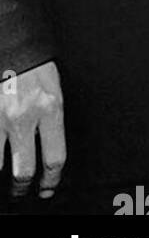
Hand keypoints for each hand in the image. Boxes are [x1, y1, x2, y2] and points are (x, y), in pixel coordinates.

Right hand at [1, 61, 65, 199]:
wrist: (14, 47)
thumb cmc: (36, 67)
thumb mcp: (55, 90)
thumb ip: (51, 120)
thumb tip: (49, 149)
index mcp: (51, 108)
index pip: (55, 157)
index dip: (51, 179)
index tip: (48, 186)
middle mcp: (26, 116)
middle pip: (25, 170)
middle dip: (23, 186)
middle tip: (22, 189)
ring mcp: (2, 118)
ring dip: (2, 177)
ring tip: (4, 180)